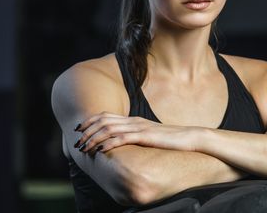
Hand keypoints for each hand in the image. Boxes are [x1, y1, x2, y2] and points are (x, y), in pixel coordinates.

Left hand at [73, 112, 198, 154]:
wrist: (190, 137)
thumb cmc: (172, 140)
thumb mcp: (150, 136)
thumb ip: (137, 137)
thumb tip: (125, 143)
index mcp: (134, 120)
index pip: (107, 116)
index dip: (90, 121)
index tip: (79, 130)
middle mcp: (134, 121)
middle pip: (104, 120)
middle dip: (87, 131)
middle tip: (77, 141)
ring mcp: (140, 127)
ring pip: (109, 129)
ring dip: (94, 138)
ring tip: (84, 148)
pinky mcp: (146, 136)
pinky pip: (123, 138)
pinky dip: (109, 143)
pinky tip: (101, 150)